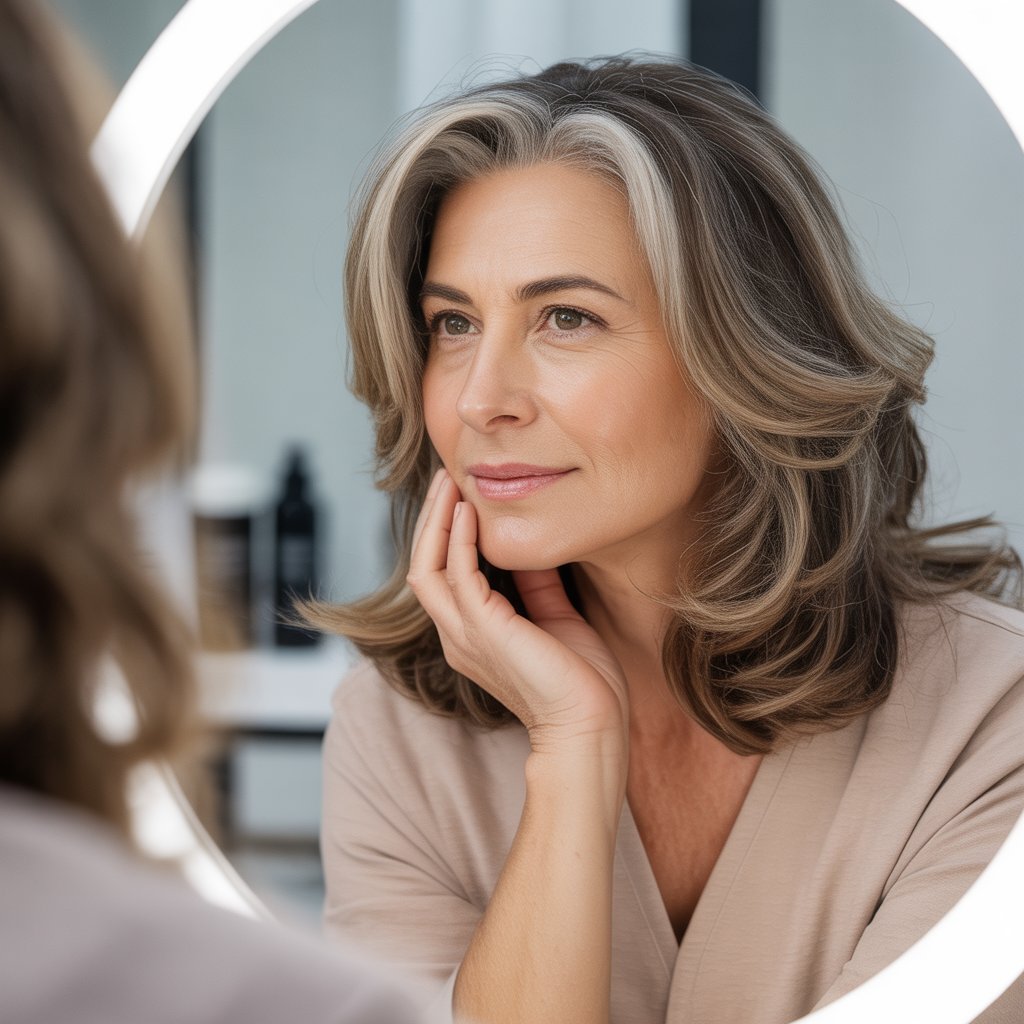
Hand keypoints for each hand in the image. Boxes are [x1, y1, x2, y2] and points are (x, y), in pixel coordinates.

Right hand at [406, 469, 628, 754]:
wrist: (591, 727)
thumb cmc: (582, 683)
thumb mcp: (557, 619)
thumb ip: (537, 586)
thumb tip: (530, 550)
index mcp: (471, 636)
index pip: (442, 576)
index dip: (446, 534)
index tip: (463, 495)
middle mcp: (457, 636)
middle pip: (422, 566)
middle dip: (433, 519)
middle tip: (447, 476)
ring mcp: (464, 635)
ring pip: (428, 566)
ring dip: (439, 520)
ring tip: (452, 482)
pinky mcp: (483, 630)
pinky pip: (457, 573)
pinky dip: (460, 539)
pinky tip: (470, 511)